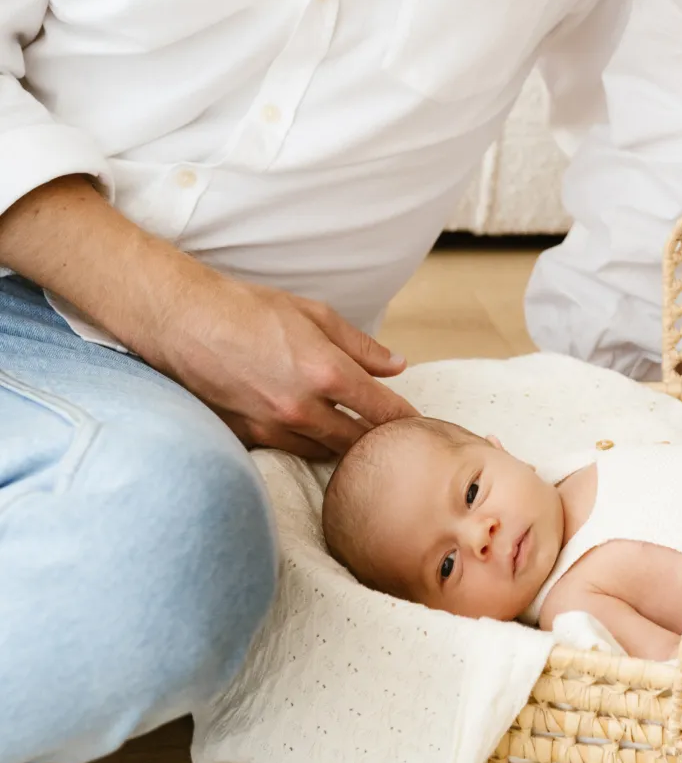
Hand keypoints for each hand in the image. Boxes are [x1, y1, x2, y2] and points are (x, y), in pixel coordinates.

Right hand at [137, 258, 415, 456]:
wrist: (183, 321)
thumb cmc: (248, 309)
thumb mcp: (314, 314)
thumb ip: (361, 346)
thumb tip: (397, 366)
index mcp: (326, 371)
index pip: (383, 410)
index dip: (406, 420)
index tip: (417, 426)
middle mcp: (302, 407)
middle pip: (357, 442)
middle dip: (377, 442)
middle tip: (391, 440)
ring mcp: (272, 427)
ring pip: (323, 453)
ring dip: (342, 448)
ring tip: (356, 441)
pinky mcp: (246, 438)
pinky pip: (288, 452)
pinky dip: (305, 447)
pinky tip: (311, 437)